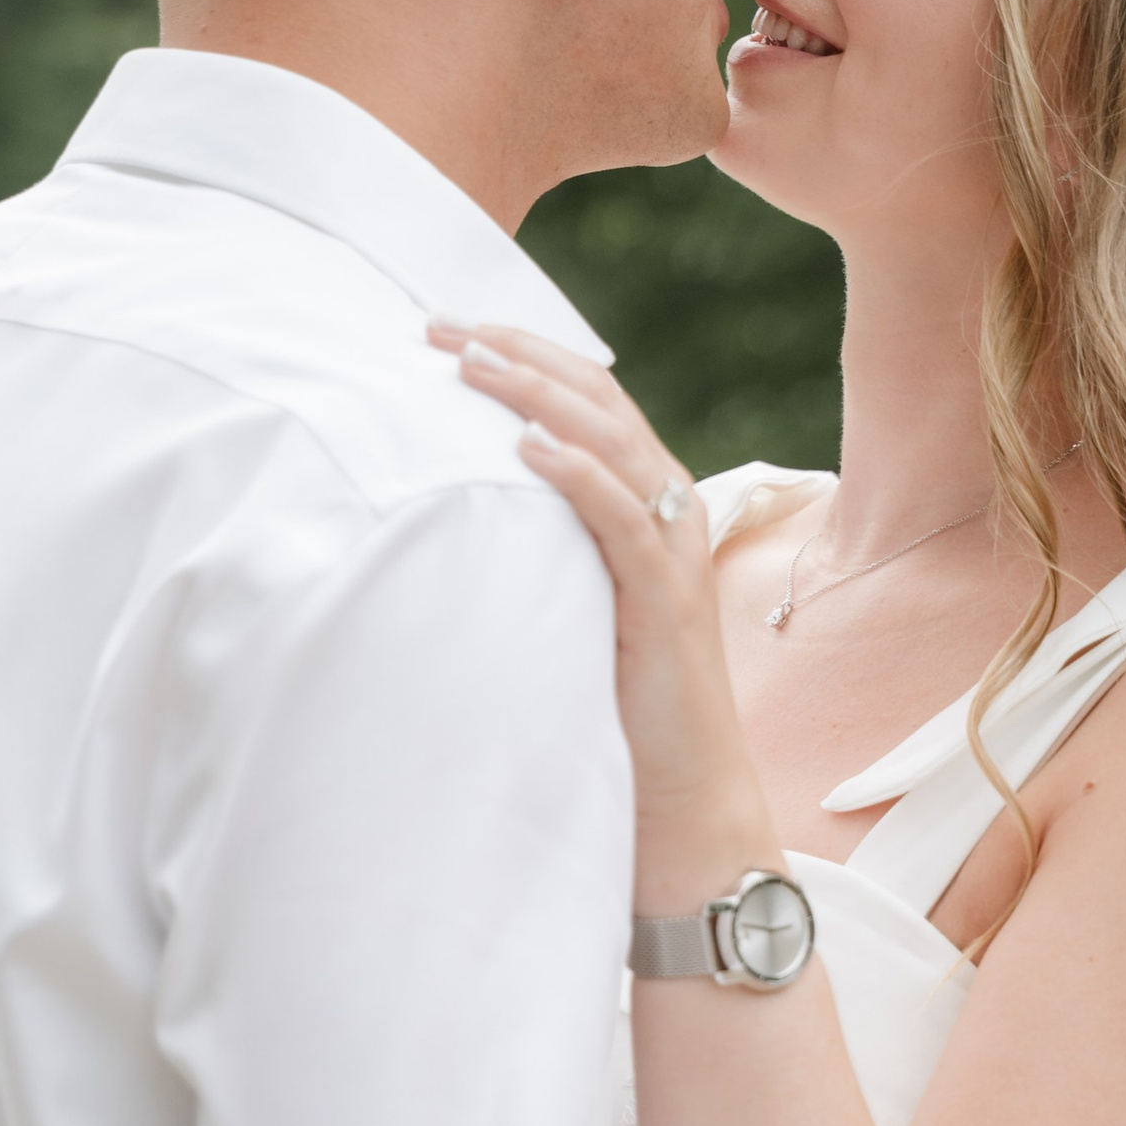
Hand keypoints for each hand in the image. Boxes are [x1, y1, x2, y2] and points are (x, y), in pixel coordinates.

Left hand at [430, 321, 768, 884]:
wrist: (684, 798)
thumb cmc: (618, 705)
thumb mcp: (569, 604)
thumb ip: (536, 549)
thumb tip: (448, 513)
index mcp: (643, 501)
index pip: (587, 401)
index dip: (523, 355)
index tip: (447, 329)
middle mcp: (666, 512)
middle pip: (596, 403)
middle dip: (519, 355)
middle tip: (441, 327)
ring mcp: (672, 554)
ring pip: (611, 444)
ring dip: (540, 397)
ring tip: (474, 363)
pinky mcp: (667, 604)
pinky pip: (625, 521)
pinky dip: (580, 476)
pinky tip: (527, 449)